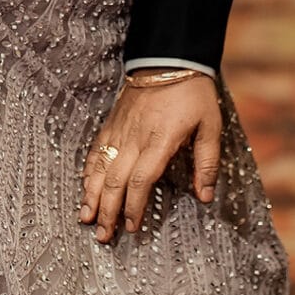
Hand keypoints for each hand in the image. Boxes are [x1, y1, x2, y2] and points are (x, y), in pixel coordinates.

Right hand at [79, 76, 222, 242]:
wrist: (168, 58)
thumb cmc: (192, 93)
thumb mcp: (210, 126)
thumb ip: (207, 163)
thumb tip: (205, 197)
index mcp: (160, 142)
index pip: (141, 181)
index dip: (134, 207)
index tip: (134, 227)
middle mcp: (134, 139)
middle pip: (115, 182)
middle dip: (108, 211)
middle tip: (105, 236)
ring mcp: (119, 132)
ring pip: (100, 169)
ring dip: (92, 197)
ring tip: (86, 220)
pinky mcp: (111, 125)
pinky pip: (95, 152)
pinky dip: (87, 172)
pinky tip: (84, 189)